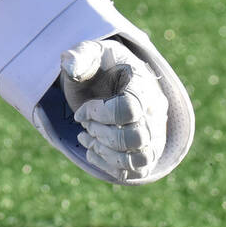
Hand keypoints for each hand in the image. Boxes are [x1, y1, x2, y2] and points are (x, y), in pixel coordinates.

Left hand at [60, 38, 168, 182]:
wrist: (108, 80)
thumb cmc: (98, 67)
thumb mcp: (88, 55)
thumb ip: (80, 57)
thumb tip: (70, 66)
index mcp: (143, 85)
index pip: (130, 109)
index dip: (99, 114)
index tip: (81, 112)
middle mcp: (154, 112)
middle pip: (137, 139)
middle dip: (102, 135)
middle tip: (85, 125)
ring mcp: (153, 134)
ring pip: (141, 160)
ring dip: (107, 155)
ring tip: (87, 139)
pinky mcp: (146, 151)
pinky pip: (137, 171)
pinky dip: (110, 167)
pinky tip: (92, 150)